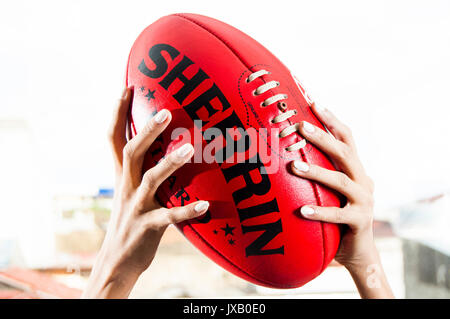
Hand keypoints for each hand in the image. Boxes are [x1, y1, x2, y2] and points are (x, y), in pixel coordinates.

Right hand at [82, 87, 208, 298]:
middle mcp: (126, 187)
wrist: (116, 261)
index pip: (114, 138)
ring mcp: (136, 206)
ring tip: (188, 149)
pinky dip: (187, 211)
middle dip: (146, 130)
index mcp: (122, 176)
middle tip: (165, 112)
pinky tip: (206, 206)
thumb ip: (144, 171)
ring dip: (168, 163)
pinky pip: (169, 217)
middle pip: (131, 151)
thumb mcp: (131, 193)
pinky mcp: (148, 227)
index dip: (117, 113)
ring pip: (150, 179)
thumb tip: (167, 150)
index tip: (126, 87)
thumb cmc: (131, 222)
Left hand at [291, 103, 393, 297]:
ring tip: (294, 166)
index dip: (331, 119)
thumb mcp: (328, 191)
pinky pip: (338, 215)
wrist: (358, 252)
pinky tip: (302, 211)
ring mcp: (364, 201)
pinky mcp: (360, 222)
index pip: (346, 137)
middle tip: (300, 126)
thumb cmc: (336, 216)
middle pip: (345, 152)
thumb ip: (316, 172)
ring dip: (317, 171)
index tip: (312, 101)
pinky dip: (320, 211)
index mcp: (355, 169)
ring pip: (341, 180)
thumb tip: (282, 153)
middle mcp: (363, 180)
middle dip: (322, 137)